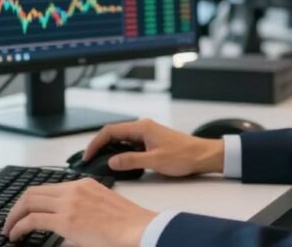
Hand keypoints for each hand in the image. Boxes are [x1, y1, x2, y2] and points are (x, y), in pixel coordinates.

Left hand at [3, 178, 155, 246]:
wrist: (140, 231)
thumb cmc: (129, 226)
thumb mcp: (104, 209)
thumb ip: (85, 210)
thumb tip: (72, 224)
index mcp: (85, 185)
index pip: (49, 188)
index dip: (32, 200)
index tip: (25, 211)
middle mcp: (74, 189)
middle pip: (33, 191)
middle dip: (17, 207)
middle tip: (11, 220)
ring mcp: (69, 203)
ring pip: (28, 202)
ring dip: (14, 216)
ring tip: (9, 230)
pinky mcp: (66, 220)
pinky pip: (32, 220)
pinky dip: (18, 227)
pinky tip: (16, 236)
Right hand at [84, 118, 224, 176]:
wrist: (203, 155)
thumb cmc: (183, 156)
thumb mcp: (155, 161)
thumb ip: (131, 161)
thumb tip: (111, 161)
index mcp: (142, 127)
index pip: (110, 131)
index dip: (96, 143)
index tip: (88, 155)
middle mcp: (143, 127)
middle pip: (113, 133)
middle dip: (99, 145)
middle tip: (89, 160)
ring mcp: (146, 134)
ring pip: (121, 139)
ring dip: (109, 149)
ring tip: (99, 162)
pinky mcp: (150, 141)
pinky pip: (130, 144)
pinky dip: (120, 152)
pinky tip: (118, 163)